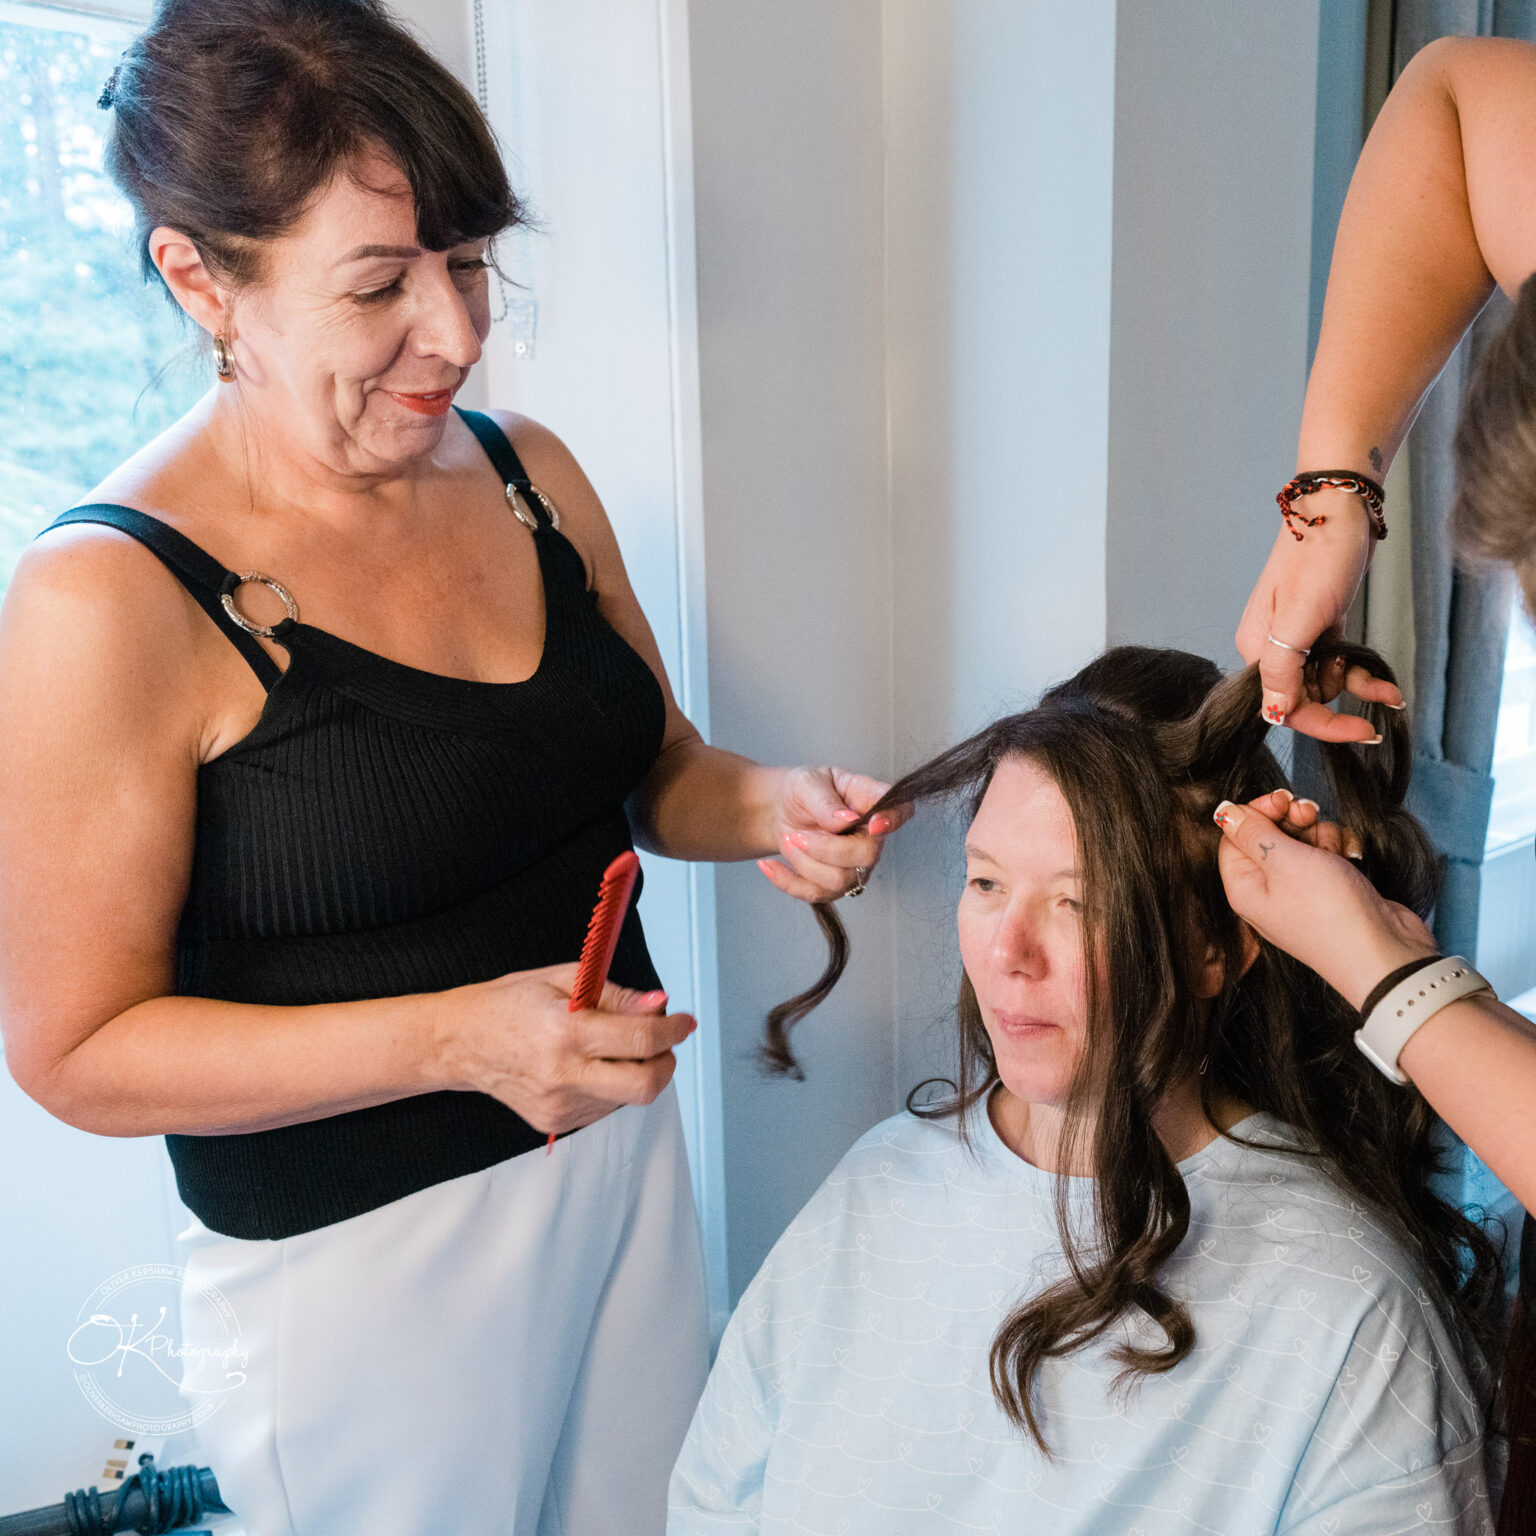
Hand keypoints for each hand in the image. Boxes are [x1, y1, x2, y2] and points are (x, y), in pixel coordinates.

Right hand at [434, 964, 696, 1134]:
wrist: (460, 1042)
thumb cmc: (508, 1004)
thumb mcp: (563, 979)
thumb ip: (616, 995)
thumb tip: (658, 1005)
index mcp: (565, 1032)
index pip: (641, 1040)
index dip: (673, 1030)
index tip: (683, 1021)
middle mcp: (563, 1075)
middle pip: (644, 1086)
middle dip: (666, 1063)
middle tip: (664, 1043)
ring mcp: (559, 1106)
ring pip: (627, 1097)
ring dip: (636, 1071)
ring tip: (609, 1046)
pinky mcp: (555, 1123)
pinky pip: (604, 1107)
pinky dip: (611, 1085)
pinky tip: (589, 1065)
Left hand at [756, 766, 913, 903]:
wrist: (779, 811)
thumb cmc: (802, 791)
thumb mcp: (807, 783)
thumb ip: (826, 801)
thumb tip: (846, 819)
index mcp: (870, 802)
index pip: (900, 811)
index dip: (894, 819)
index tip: (875, 824)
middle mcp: (870, 837)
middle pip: (866, 856)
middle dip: (826, 849)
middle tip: (798, 834)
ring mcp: (855, 865)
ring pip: (840, 880)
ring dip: (804, 863)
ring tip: (788, 840)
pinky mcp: (833, 886)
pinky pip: (815, 895)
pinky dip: (787, 881)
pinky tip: (770, 865)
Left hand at [1213, 792, 1435, 1008]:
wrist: (1385, 953)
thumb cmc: (1330, 912)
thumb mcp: (1283, 862)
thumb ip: (1251, 832)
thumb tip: (1223, 812)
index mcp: (1244, 887)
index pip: (1234, 836)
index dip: (1257, 812)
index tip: (1283, 799)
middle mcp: (1268, 890)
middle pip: (1268, 835)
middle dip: (1291, 819)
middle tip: (1309, 813)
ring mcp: (1301, 891)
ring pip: (1302, 842)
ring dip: (1320, 834)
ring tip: (1334, 851)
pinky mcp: (1331, 890)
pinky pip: (1326, 856)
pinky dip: (1339, 849)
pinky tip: (1350, 856)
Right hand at [1235, 498, 1402, 737]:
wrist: (1338, 507)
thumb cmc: (1319, 557)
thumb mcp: (1300, 617)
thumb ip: (1283, 668)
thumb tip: (1274, 714)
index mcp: (1255, 647)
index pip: (1282, 704)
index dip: (1321, 723)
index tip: (1361, 732)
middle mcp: (1270, 646)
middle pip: (1303, 696)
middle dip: (1340, 699)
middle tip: (1372, 685)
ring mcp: (1295, 636)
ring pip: (1323, 680)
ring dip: (1354, 684)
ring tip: (1384, 681)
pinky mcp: (1319, 625)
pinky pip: (1337, 662)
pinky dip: (1360, 674)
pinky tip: (1385, 684)